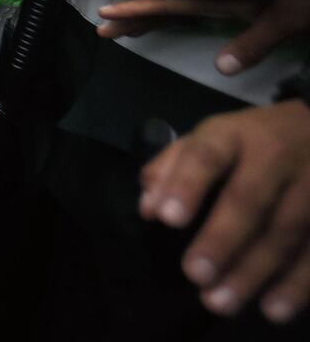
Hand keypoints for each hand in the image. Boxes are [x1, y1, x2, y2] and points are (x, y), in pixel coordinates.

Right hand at [99, 0, 309, 76]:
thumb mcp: (287, 16)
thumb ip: (254, 42)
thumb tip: (220, 68)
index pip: (168, 3)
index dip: (136, 9)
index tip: (105, 14)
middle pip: (163, 3)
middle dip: (131, 16)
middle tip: (101, 30)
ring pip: (172, 3)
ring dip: (146, 15)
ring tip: (120, 29)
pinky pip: (185, 3)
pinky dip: (165, 12)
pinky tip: (159, 17)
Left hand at [140, 100, 309, 323]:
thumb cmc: (251, 141)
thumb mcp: (210, 138)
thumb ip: (174, 168)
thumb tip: (149, 209)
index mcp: (234, 135)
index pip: (207, 155)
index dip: (187, 185)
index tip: (169, 220)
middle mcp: (275, 157)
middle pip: (249, 199)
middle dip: (222, 239)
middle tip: (196, 275)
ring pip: (286, 231)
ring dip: (255, 272)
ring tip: (222, 302)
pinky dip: (298, 284)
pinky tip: (274, 309)